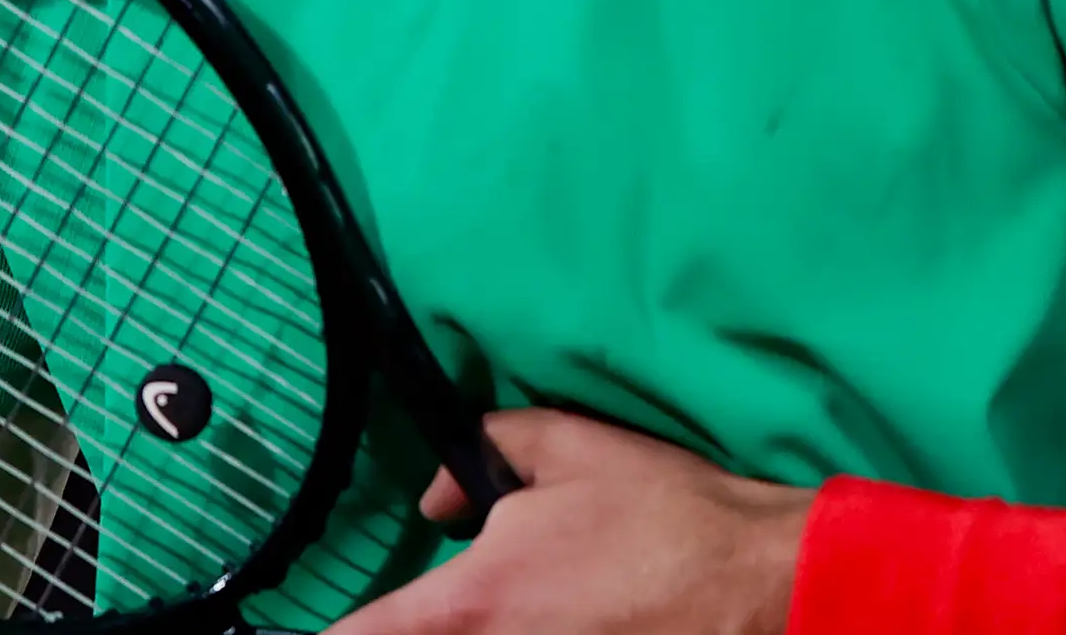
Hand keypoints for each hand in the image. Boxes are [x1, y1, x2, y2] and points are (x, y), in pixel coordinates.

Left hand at [328, 412, 803, 634]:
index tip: (311, 627)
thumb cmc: (664, 516)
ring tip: (542, 593)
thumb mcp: (571, 448)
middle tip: (468, 594)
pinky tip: (573, 613)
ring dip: (487, 628)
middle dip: (424, 621)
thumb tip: (441, 496)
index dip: (333, 632)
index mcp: (469, 602)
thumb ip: (485, 450)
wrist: (754, 584)